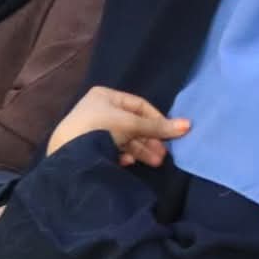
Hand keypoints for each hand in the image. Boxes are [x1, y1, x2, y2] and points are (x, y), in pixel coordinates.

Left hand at [47, 86, 189, 166]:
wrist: (69, 152)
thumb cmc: (101, 128)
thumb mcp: (132, 125)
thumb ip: (159, 127)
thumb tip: (188, 125)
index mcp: (106, 96)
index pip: (140, 105)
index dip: (157, 119)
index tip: (171, 134)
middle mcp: (99, 109)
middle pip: (134, 124)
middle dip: (150, 140)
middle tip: (164, 154)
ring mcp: (93, 128)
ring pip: (125, 138)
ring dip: (141, 150)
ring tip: (155, 162)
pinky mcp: (90, 146)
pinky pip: (113, 149)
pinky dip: (124, 155)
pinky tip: (127, 162)